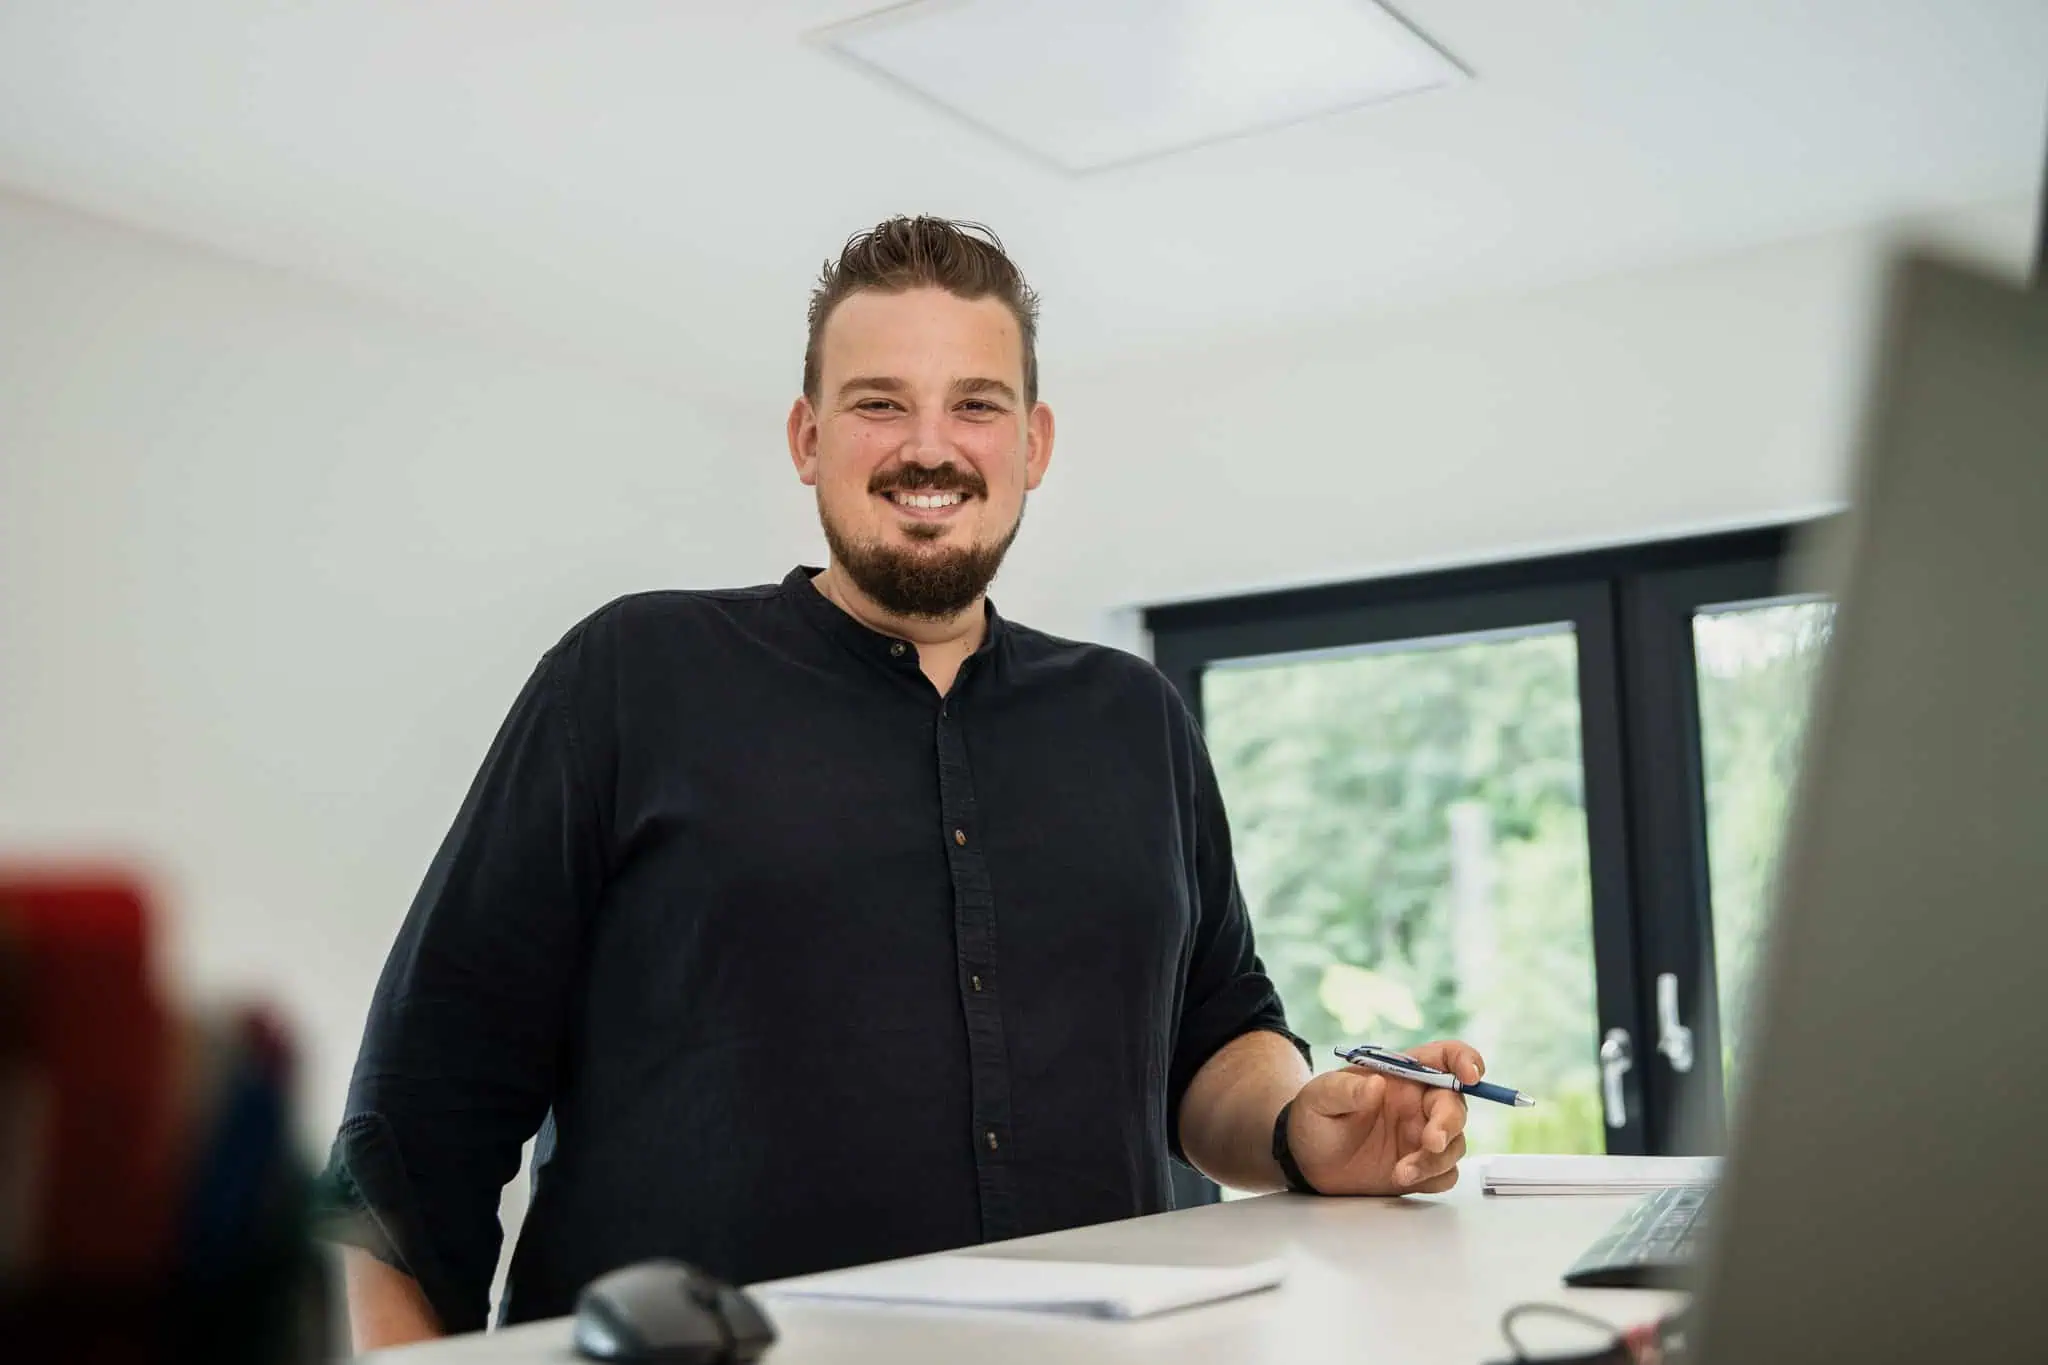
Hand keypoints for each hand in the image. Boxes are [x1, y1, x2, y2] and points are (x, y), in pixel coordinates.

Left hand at [1286, 1041, 1483, 1195]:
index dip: (1465, 1060)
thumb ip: (1346, 1090)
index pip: (1445, 1057)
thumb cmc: (1315, 1116)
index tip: (1470, 1075)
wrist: (1308, 1159)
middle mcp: (1419, 1103)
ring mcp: (1422, 1136)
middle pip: (1456, 1105)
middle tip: (1430, 1142)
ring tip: (1401, 1173)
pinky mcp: (1421, 1168)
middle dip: (1448, 1123)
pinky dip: (1433, 1178)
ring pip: (1455, 1144)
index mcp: (1402, 1075)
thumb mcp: (1320, 1097)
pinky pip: (1445, 1173)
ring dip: (1436, 1159)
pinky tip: (1403, 1179)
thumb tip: (1377, 1084)